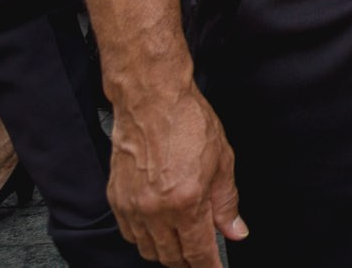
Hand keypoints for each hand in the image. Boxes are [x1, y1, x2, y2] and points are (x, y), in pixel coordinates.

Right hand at [106, 83, 245, 267]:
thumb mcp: (223, 162)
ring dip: (166, 253)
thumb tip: (235, 231)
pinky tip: (158, 231)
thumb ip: (227, 203)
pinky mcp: (116, 198)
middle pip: (171, 256)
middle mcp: (156, 210)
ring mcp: (132, 206)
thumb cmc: (189, 123)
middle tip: (202, 258)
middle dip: (188, 263)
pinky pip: (130, 233)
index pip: (198, 252)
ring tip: (182, 246)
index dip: (209, 267)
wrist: (152, 101)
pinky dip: (145, 239)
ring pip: (148, 249)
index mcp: (187, 202)